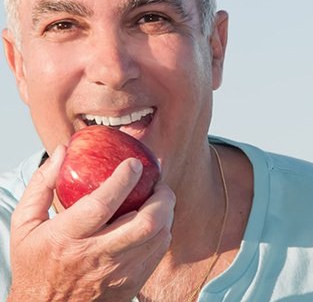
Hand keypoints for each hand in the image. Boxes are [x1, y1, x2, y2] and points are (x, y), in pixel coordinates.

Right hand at [7, 145, 174, 301]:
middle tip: (158, 183)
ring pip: (158, 237)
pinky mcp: (131, 283)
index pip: (101, 205)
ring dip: (166, 211)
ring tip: (159, 197)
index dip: (123, 180)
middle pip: (145, 223)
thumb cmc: (36, 264)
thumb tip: (62, 151)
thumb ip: (42, 185)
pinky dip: (163, 230)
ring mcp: (117, 273)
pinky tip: (156, 220)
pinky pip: (159, 251)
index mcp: (67, 238)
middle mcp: (96, 256)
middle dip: (161, 196)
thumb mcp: (25, 224)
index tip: (135, 163)